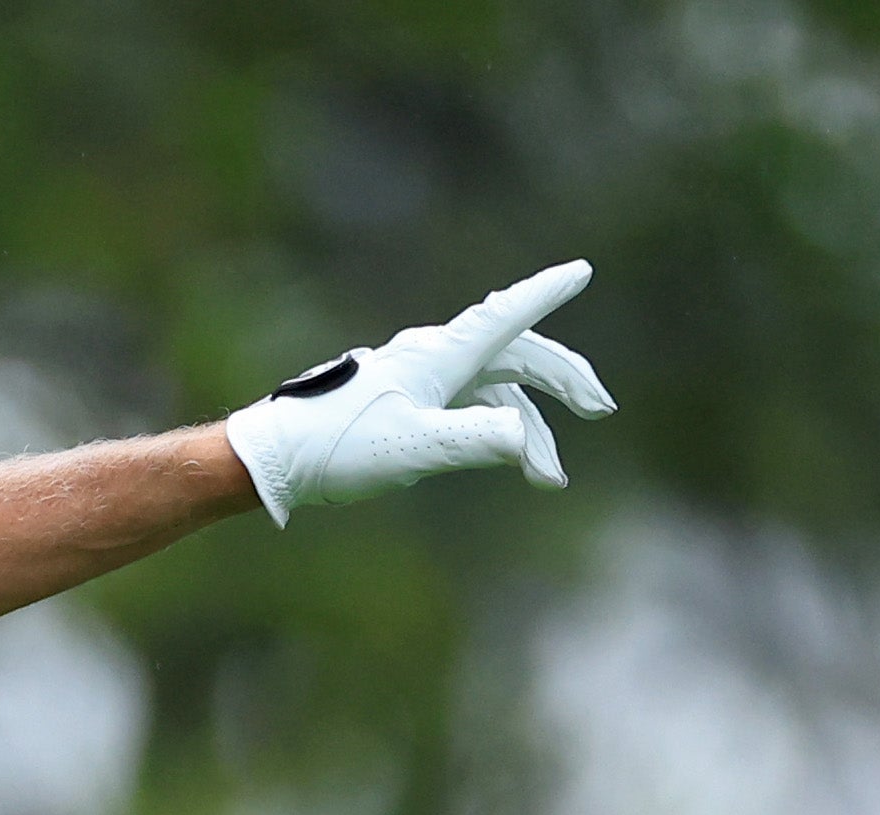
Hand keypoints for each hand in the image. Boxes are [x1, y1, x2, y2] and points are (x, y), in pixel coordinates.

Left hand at [223, 263, 613, 525]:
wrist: (279, 457)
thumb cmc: (340, 449)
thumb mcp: (414, 451)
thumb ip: (473, 440)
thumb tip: (524, 438)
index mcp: (439, 357)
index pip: (506, 317)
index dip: (546, 292)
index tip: (581, 270)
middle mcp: (434, 357)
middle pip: (515, 354)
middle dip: (561, 380)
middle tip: (599, 409)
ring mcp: (421, 378)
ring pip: (494, 387)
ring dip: (529, 426)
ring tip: (549, 478)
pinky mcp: (408, 401)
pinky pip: (469, 403)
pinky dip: (497, 427)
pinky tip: (509, 457)